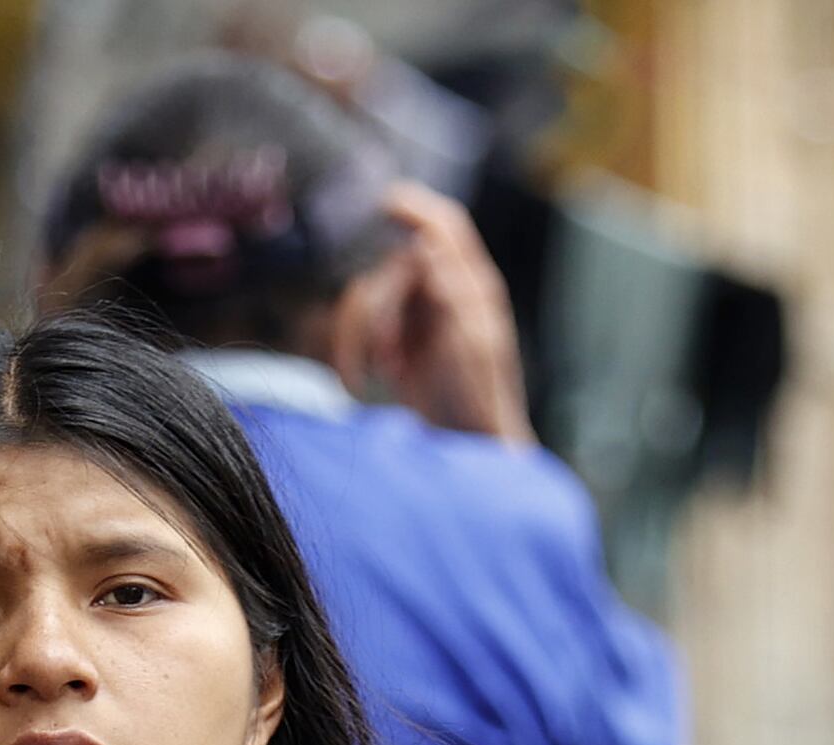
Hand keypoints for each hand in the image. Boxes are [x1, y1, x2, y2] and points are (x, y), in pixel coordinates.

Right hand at [331, 185, 535, 446]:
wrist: (466, 451)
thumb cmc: (479, 403)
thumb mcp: (469, 345)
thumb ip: (449, 292)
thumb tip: (427, 243)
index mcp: (474, 287)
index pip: (445, 226)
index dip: (415, 208)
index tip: (384, 203)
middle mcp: (446, 293)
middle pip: (394, 269)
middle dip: (381, 310)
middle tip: (387, 359)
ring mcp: (421, 317)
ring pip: (371, 297)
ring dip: (367, 335)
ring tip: (382, 376)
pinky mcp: (400, 343)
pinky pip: (362, 328)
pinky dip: (354, 350)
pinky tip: (360, 382)